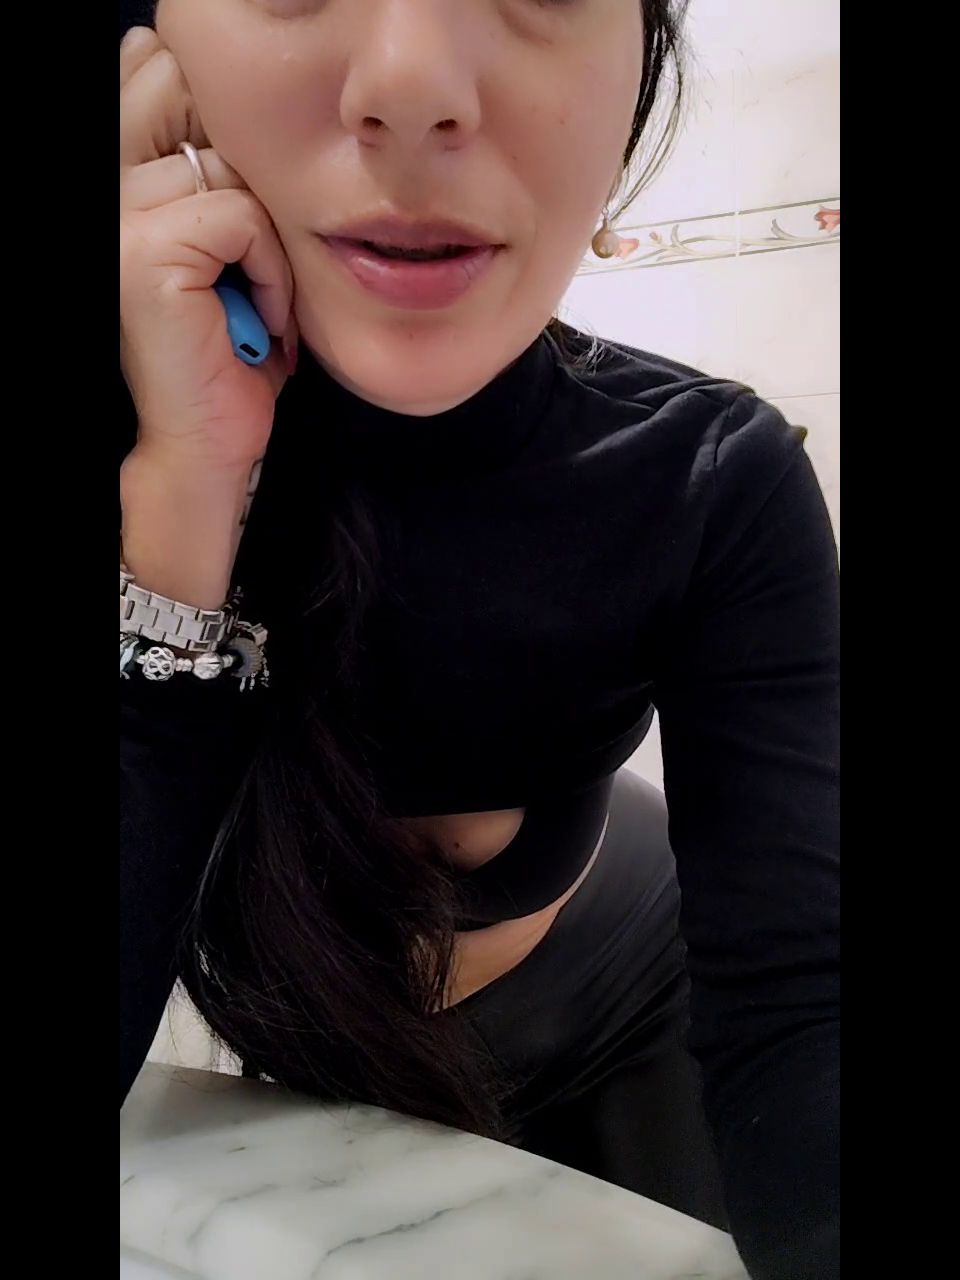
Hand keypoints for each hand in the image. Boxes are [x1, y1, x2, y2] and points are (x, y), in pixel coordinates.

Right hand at [120, 27, 296, 475]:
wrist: (208, 443)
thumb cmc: (229, 353)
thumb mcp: (228, 246)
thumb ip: (220, 176)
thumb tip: (243, 112)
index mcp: (116, 178)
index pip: (154, 73)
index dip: (218, 126)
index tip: (242, 214)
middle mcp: (105, 189)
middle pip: (187, 98)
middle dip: (243, 172)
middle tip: (252, 255)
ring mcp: (118, 219)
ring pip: (229, 169)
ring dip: (267, 243)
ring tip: (258, 303)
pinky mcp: (146, 252)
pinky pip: (241, 219)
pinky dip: (270, 272)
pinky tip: (261, 318)